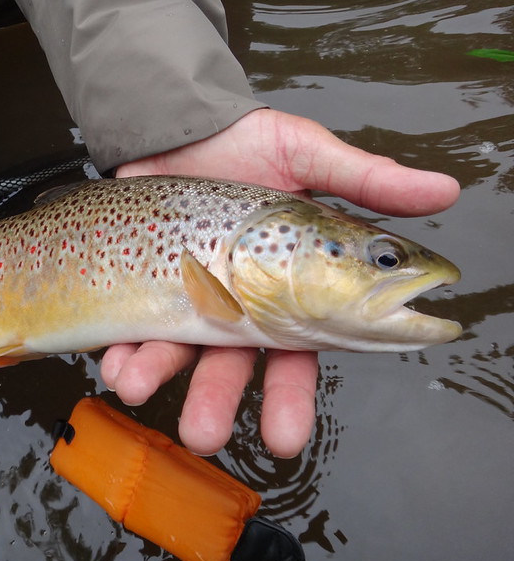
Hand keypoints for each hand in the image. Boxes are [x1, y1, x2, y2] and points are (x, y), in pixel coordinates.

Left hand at [103, 108, 459, 456]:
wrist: (182, 124)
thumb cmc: (250, 143)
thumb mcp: (308, 156)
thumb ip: (366, 180)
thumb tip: (446, 189)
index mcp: (283, 290)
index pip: (295, 353)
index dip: (290, 397)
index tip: (285, 437)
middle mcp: (234, 303)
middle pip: (230, 365)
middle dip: (216, 402)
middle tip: (205, 435)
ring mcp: (186, 296)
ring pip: (175, 351)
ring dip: (158, 375)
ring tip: (137, 390)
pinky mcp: (144, 280)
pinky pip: (131, 323)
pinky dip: (122, 345)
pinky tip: (115, 361)